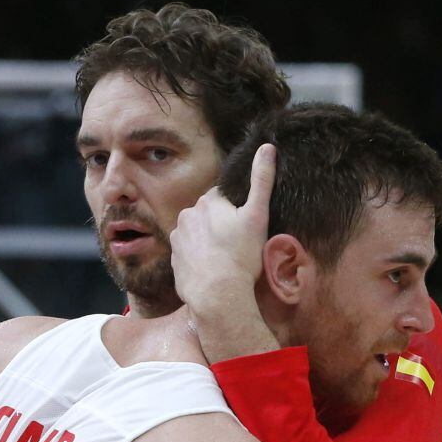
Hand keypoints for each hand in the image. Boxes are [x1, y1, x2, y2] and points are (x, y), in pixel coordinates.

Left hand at [170, 144, 275, 312]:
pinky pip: (188, 254)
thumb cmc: (241, 256)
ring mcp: (178, 239)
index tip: (243, 226)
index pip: (221, 197)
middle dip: (219, 225)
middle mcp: (187, 216)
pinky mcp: (174, 260)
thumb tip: (267, 147)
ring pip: (196, 234)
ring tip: (223, 260)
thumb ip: (262, 180)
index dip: (235, 211)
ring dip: (207, 242)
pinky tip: (211, 270)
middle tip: (236, 245)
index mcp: (207, 202)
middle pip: (207, 215)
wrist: (217, 295)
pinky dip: (197, 259)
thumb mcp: (258, 216)